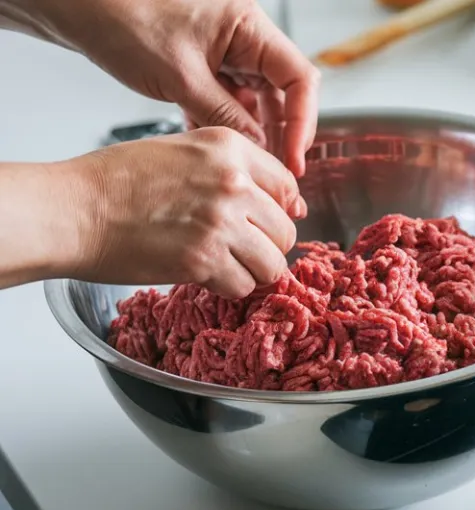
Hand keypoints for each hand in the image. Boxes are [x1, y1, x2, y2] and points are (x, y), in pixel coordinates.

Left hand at [21, 0, 319, 176]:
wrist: (78, 7)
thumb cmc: (122, 19)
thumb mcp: (181, 78)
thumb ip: (226, 118)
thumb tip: (260, 152)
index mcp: (248, 26)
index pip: (299, 78)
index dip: (303, 121)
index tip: (294, 157)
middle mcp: (243, 37)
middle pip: (282, 93)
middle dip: (279, 134)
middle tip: (277, 174)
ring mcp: (224, 50)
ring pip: (254, 101)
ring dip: (251, 134)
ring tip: (248, 169)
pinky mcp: (204, 63)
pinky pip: (227, 100)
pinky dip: (224, 124)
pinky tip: (216, 150)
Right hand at [63, 128, 302, 298]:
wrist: (73, 210)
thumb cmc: (116, 181)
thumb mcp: (182, 152)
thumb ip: (234, 172)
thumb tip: (292, 204)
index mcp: (228, 148)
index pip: (288, 187)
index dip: (279, 210)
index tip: (264, 222)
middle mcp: (232, 183)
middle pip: (285, 231)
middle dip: (265, 245)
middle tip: (235, 247)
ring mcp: (221, 223)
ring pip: (272, 265)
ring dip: (251, 270)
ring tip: (222, 263)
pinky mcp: (204, 260)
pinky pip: (242, 286)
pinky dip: (226, 287)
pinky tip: (202, 274)